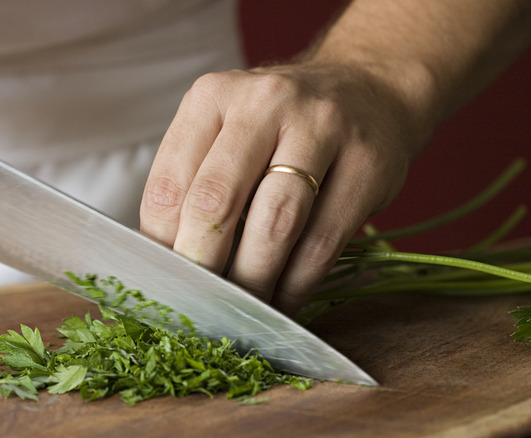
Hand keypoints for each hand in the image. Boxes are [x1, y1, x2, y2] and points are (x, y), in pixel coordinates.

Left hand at [140, 63, 429, 315]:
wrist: (368, 89)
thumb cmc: (281, 125)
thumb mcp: (227, 130)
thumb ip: (195, 182)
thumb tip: (169, 263)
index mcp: (212, 96)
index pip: (168, 185)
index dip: (162, 247)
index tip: (167, 284)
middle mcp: (264, 103)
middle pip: (216, 203)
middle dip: (203, 268)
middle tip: (200, 307)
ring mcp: (322, 129)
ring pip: (274, 226)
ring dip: (253, 283)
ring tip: (242, 312)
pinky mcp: (367, 165)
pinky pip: (322, 243)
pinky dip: (296, 285)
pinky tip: (282, 301)